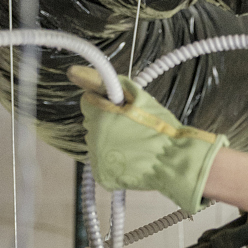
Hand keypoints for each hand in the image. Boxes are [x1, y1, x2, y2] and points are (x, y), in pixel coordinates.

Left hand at [69, 65, 228, 214]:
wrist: (174, 162)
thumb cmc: (160, 128)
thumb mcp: (138, 97)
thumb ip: (105, 82)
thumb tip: (73, 72)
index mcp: (101, 116)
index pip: (88, 102)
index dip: (107, 103)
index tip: (123, 108)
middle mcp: (94, 139)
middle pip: (92, 123)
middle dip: (108, 122)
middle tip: (133, 126)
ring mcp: (97, 159)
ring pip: (98, 142)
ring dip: (110, 140)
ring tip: (134, 144)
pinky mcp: (102, 175)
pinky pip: (102, 160)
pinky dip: (113, 159)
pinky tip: (131, 157)